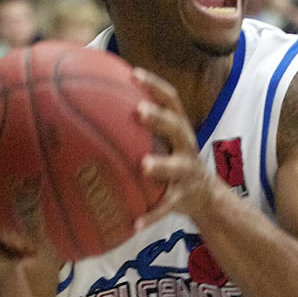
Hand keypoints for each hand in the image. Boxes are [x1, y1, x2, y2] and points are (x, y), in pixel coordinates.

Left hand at [132, 68, 215, 230]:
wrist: (205, 197)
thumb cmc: (172, 161)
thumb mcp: (163, 142)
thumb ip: (139, 128)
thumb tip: (92, 109)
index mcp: (180, 129)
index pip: (171, 99)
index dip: (154, 85)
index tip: (133, 73)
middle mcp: (187, 147)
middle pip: (177, 127)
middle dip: (159, 118)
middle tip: (138, 111)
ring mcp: (188, 173)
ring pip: (177, 167)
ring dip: (162, 165)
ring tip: (144, 166)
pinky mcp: (184, 197)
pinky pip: (166, 207)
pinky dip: (151, 215)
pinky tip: (133, 223)